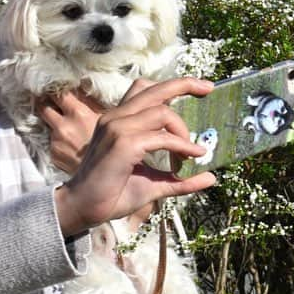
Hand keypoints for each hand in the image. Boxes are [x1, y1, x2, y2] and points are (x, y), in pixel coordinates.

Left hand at [36, 90, 104, 173]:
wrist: (106, 171)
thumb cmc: (111, 142)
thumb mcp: (105, 117)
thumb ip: (90, 102)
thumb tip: (79, 87)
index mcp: (77, 113)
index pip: (57, 93)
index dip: (55, 90)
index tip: (55, 88)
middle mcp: (63, 126)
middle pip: (43, 107)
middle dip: (45, 104)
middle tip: (50, 103)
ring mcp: (56, 141)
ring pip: (47, 125)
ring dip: (53, 125)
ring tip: (65, 129)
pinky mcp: (54, 155)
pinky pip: (51, 142)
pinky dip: (57, 141)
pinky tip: (69, 145)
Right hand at [54, 77, 216, 236]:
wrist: (83, 208)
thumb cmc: (112, 194)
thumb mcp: (154, 183)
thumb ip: (179, 179)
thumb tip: (210, 177)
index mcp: (119, 120)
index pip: (144, 90)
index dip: (171, 86)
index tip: (198, 88)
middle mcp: (116, 118)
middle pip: (155, 89)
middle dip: (184, 84)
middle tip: (208, 88)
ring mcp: (118, 128)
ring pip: (162, 112)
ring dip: (183, 132)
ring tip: (189, 154)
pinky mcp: (123, 144)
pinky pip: (162, 138)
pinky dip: (181, 146)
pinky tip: (191, 157)